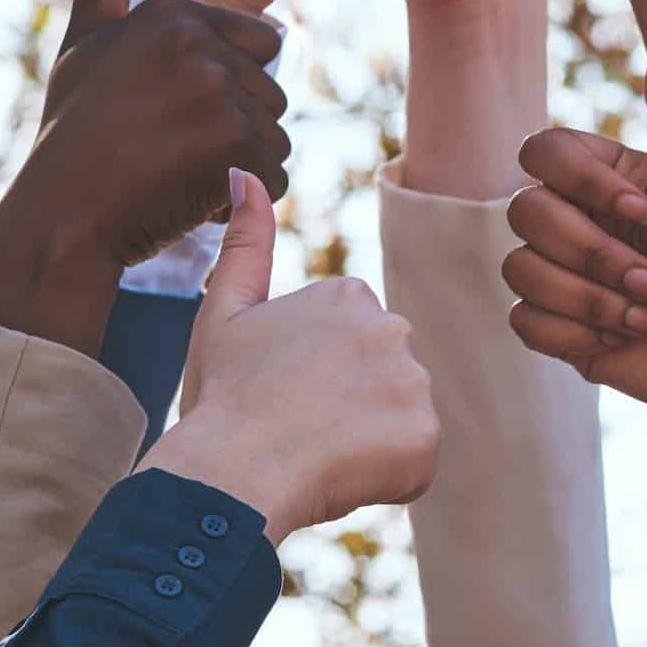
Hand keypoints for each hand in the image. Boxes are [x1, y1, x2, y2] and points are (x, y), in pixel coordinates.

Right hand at [0, 0, 288, 356]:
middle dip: (234, 129)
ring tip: (179, 174)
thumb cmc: (73, 132)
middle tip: (171, 150)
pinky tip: (190, 198)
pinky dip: (242, 197)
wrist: (62, 216)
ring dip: (240, 165)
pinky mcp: (234, 143)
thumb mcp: (84, 43)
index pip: (261, 45)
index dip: (226, 88)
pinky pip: (273, 176)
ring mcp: (219, 92)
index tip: (175, 113)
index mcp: (173, 12)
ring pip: (275, 137)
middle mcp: (199, 43)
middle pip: (269, 94)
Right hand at [144, 172, 440, 542]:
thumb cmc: (221, 395)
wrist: (230, 471)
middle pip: (382, 377)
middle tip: (299, 427)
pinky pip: (414, 459)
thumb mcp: (223, 310)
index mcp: (348, 295)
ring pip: (400, 417)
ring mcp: (414, 382)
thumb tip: (244, 170)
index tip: (282, 393)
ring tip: (317, 453)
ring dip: (369, 440)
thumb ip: (245, 242)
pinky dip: (385, 474)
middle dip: (351, 404)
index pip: (351, 345)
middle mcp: (392, 327)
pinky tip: (341, 475)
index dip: (315, 378)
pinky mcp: (426, 437)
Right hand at [503, 21, 646, 424]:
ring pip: (520, 267)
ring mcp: (564, 276)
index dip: (585, 184)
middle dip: (595, 253)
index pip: (542, 153)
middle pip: (523, 212)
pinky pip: (522, 319)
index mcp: (607, 181)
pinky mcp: (558, 329)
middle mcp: (578, 222)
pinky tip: (621, 339)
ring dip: (593, 297)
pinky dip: (575, 331)